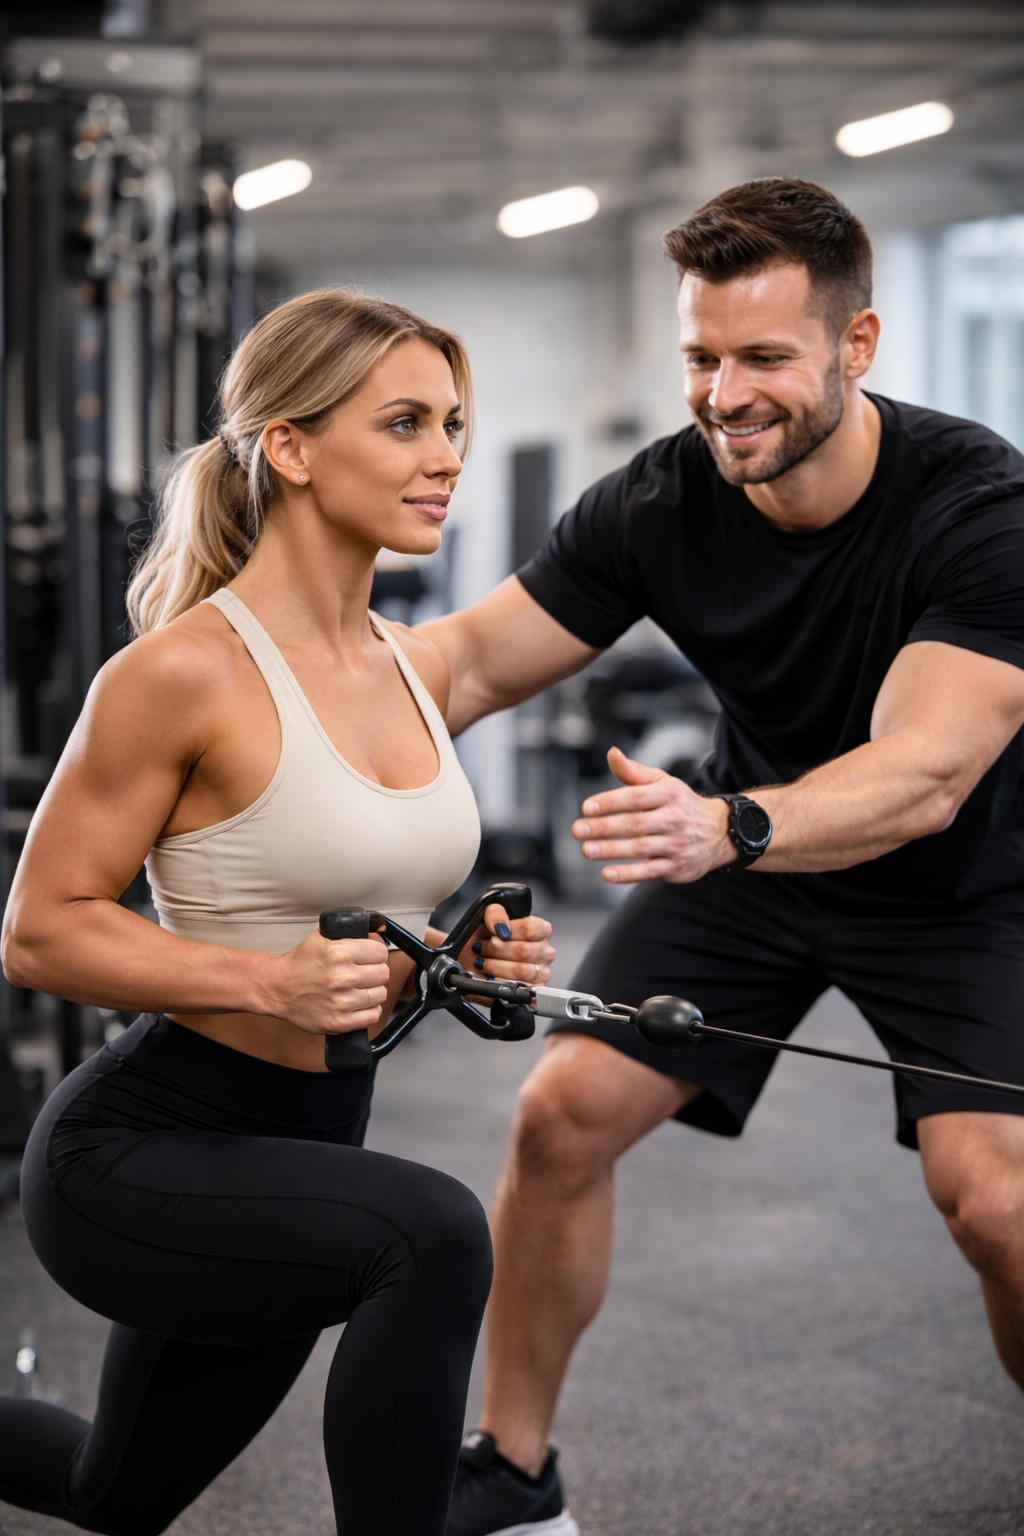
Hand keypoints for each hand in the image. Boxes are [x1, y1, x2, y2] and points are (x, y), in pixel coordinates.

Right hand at [258, 929, 390, 1034]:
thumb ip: (350, 931)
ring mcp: (342, 1002)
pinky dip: (369, 1010)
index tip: (370, 957)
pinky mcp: (340, 1022)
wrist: (277, 988)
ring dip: (373, 991)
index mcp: (340, 952)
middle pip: (384, 973)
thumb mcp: (321, 936)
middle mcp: (343, 977)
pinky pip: (373, 1015)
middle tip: (363, 973)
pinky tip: (357, 1003)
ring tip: (359, 988)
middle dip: (375, 971)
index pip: (381, 952)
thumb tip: (378, 934)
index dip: (376, 953)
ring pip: (381, 994)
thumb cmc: (299, 963)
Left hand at [457, 903, 554, 986]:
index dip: (509, 931)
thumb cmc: (485, 940)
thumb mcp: (487, 918)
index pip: (531, 928)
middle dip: (497, 950)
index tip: (493, 933)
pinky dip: (499, 983)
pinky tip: (490, 977)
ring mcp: (541, 973)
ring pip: (521, 971)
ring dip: (495, 966)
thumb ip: (496, 913)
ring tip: (482, 962)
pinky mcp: (533, 992)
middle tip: (481, 948)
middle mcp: (545, 952)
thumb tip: (500, 926)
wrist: (473, 961)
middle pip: (524, 951)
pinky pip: (519, 989)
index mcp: (541, 931)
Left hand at [572, 746, 734, 883]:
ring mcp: (676, 844)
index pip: (636, 797)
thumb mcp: (662, 783)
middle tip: (578, 829)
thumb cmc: (680, 804)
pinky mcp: (676, 866)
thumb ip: (633, 772)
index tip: (586, 807)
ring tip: (587, 849)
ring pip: (640, 848)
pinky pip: (649, 871)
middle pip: (635, 824)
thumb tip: (612, 753)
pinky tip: (607, 873)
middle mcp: (674, 819)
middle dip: (604, 827)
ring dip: (611, 850)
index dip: (610, 802)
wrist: (720, 831)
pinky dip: (628, 874)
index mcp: (669, 794)